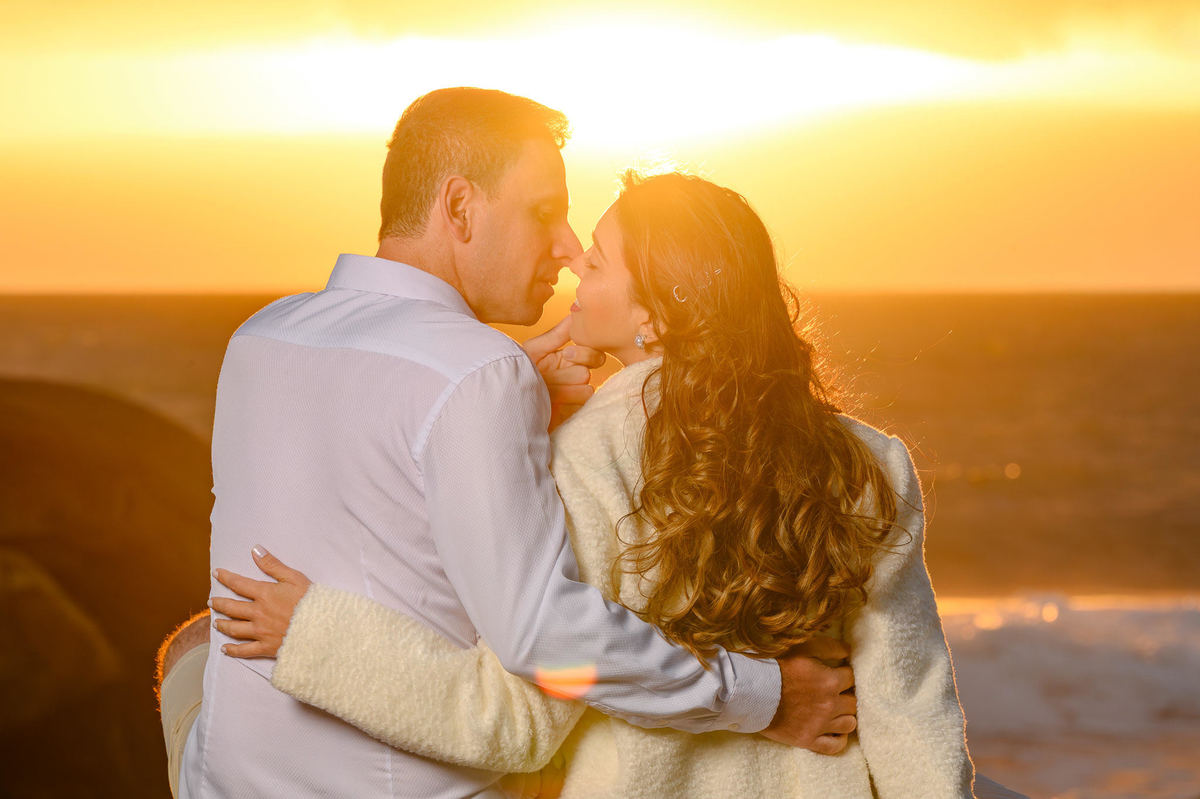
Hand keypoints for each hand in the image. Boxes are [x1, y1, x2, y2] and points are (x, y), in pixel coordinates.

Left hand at [210, 546, 311, 658]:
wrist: (323, 627)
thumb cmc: (311, 601)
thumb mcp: (294, 577)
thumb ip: (272, 565)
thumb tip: (255, 550)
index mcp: (264, 594)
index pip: (239, 584)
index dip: (226, 577)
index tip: (216, 573)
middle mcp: (258, 613)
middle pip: (232, 607)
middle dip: (219, 603)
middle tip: (211, 601)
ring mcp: (260, 632)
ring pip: (234, 628)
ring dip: (222, 625)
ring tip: (216, 623)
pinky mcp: (266, 647)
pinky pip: (244, 650)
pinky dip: (232, 650)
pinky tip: (225, 649)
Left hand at [522, 317, 604, 430]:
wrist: (507, 397)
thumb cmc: (519, 369)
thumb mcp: (534, 349)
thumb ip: (557, 334)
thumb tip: (573, 313)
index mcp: (569, 356)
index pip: (592, 348)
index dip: (584, 350)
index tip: (568, 353)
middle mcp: (577, 372)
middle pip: (594, 364)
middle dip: (572, 369)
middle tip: (553, 374)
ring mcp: (577, 390)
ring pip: (588, 383)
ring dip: (566, 386)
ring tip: (547, 389)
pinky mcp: (575, 408)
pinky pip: (585, 399)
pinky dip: (570, 398)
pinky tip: (553, 399)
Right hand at [760, 636, 856, 754]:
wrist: (752, 690)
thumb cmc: (776, 664)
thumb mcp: (803, 647)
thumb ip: (830, 647)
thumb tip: (847, 651)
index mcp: (830, 681)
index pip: (851, 677)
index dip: (843, 673)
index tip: (835, 673)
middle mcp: (830, 704)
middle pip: (852, 701)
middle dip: (845, 694)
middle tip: (835, 691)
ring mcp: (820, 724)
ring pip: (849, 723)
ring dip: (845, 715)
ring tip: (836, 710)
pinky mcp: (808, 739)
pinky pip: (834, 746)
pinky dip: (839, 740)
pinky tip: (835, 732)